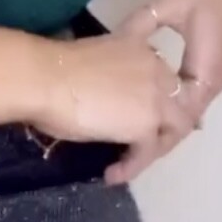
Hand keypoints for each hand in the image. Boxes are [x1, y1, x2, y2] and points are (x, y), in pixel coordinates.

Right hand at [24, 33, 194, 179]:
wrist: (43, 79)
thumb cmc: (51, 70)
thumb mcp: (91, 66)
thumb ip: (107, 80)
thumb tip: (99, 102)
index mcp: (139, 46)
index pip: (163, 72)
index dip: (159, 94)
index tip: (143, 109)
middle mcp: (156, 67)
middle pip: (178, 99)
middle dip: (164, 122)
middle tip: (142, 143)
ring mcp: (156, 96)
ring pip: (176, 127)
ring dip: (157, 147)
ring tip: (132, 162)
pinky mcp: (146, 124)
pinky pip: (148, 152)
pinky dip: (132, 167)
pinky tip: (112, 174)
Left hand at [104, 0, 221, 183]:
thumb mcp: (167, 4)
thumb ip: (139, 26)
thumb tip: (111, 46)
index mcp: (204, 74)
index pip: (176, 122)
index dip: (149, 144)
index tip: (123, 161)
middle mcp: (211, 85)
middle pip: (180, 129)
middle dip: (151, 150)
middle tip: (118, 170)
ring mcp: (213, 81)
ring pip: (184, 121)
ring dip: (158, 138)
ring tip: (127, 156)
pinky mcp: (209, 75)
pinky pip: (187, 106)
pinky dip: (166, 121)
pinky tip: (143, 127)